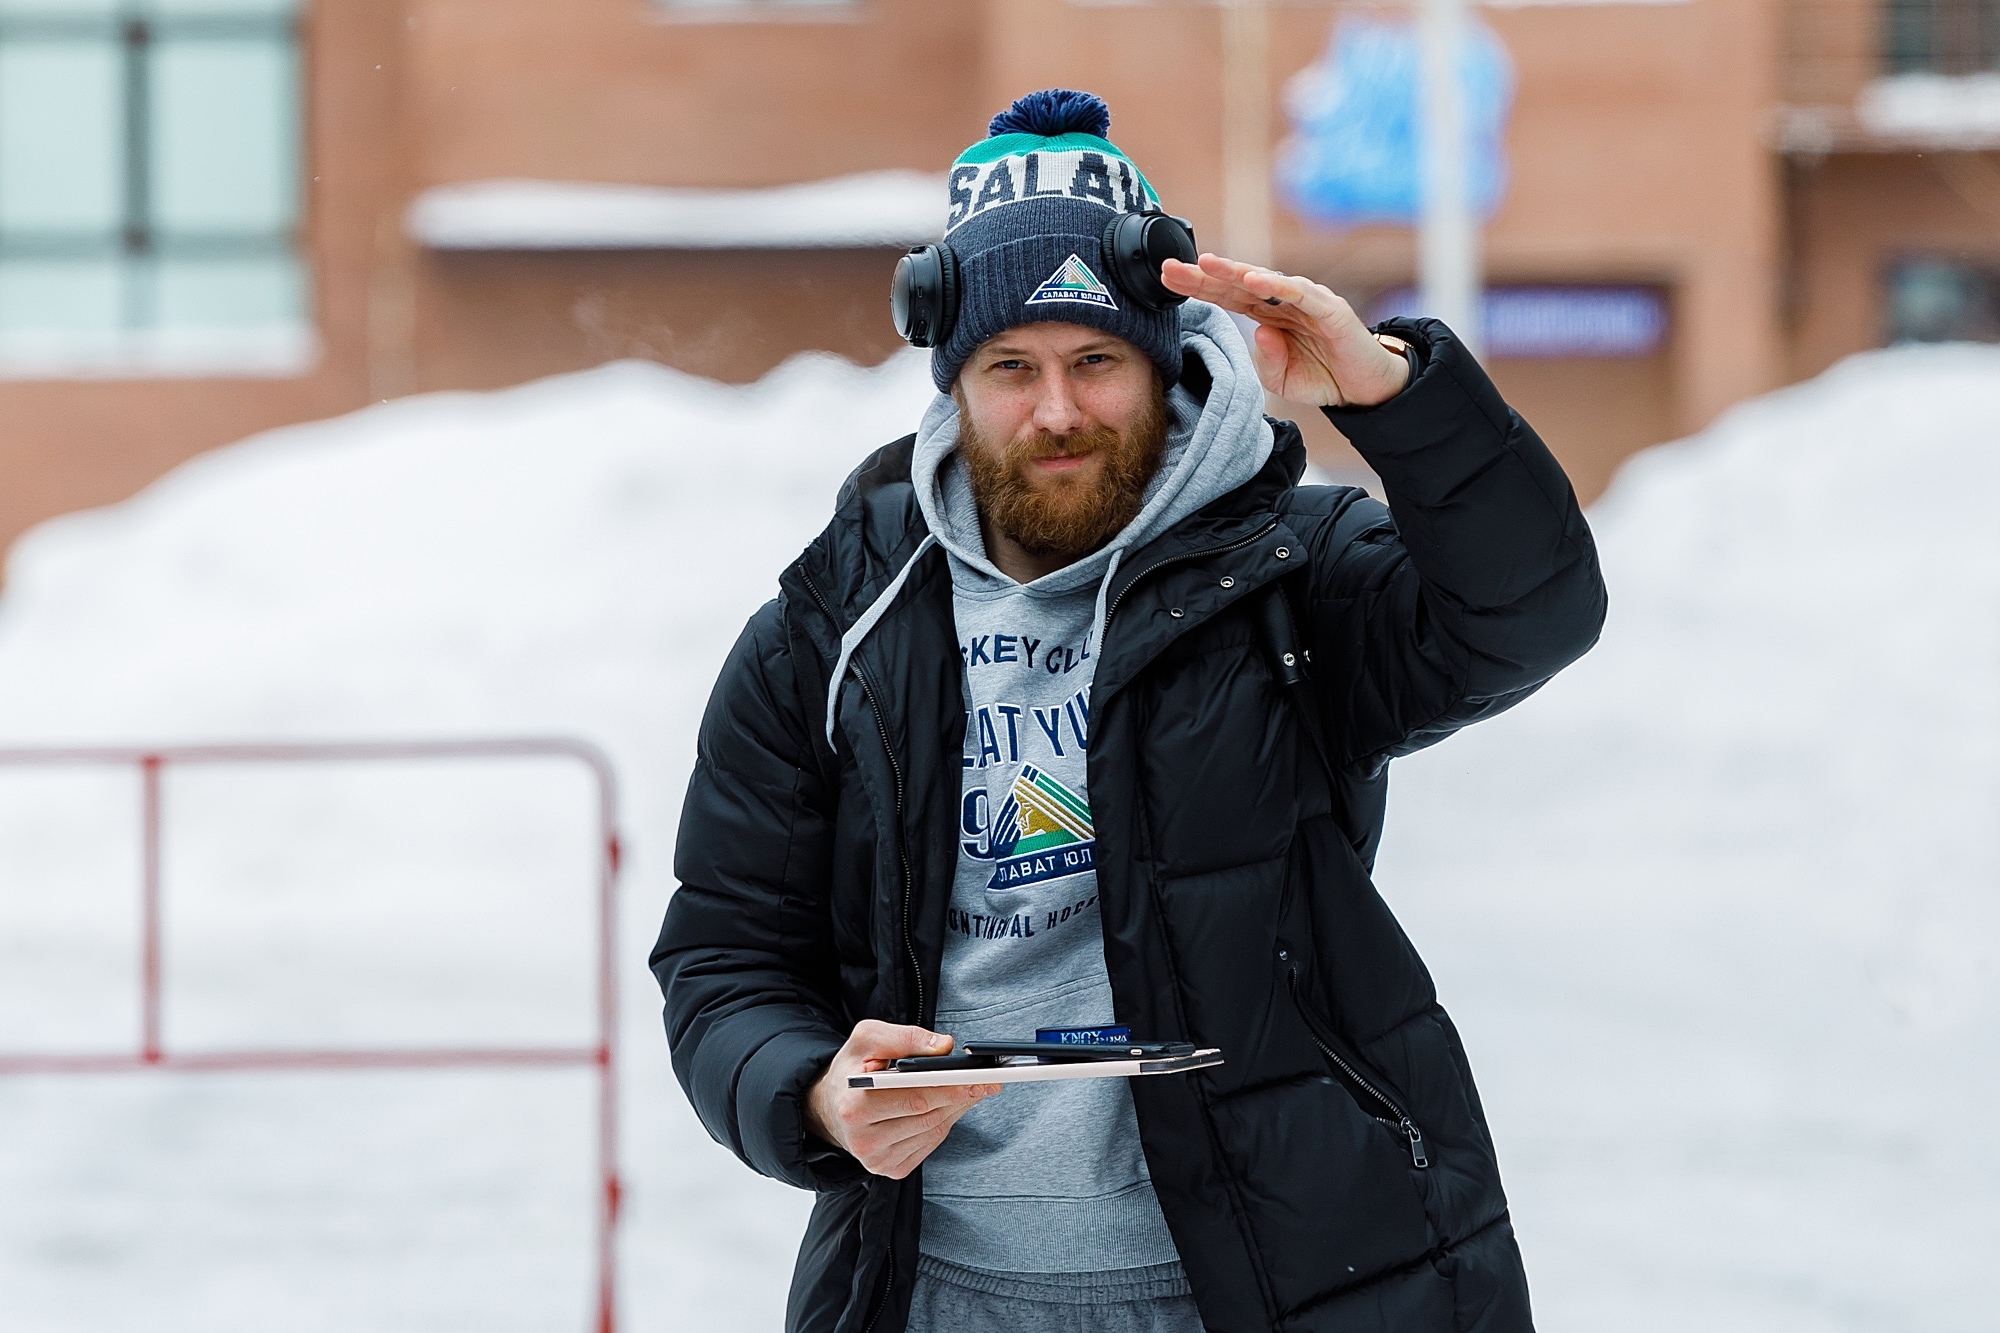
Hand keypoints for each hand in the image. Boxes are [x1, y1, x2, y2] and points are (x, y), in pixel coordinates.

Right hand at [805, 1020, 1001, 1178]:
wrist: (832, 1106)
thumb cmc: (853, 1068)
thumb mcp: (868, 1038)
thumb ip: (904, 1037)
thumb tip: (944, 1046)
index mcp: (854, 1106)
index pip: (914, 1098)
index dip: (948, 1088)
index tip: (976, 1078)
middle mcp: (863, 1140)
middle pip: (928, 1116)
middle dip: (960, 1095)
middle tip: (987, 1080)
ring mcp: (877, 1160)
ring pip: (934, 1131)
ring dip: (956, 1109)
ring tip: (971, 1088)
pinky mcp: (891, 1169)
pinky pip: (930, 1144)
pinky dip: (944, 1123)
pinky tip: (948, 1106)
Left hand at [1159, 253, 1409, 407]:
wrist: (1365, 389)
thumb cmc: (1323, 376)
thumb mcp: (1283, 380)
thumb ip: (1266, 362)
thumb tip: (1259, 334)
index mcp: (1267, 316)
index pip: (1226, 297)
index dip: (1198, 287)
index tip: (1166, 279)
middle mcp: (1283, 302)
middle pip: (1237, 284)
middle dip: (1203, 275)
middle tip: (1170, 267)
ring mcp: (1307, 302)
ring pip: (1265, 281)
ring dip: (1235, 271)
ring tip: (1207, 264)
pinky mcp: (1330, 309)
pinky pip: (1301, 294)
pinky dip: (1278, 286)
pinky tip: (1254, 280)